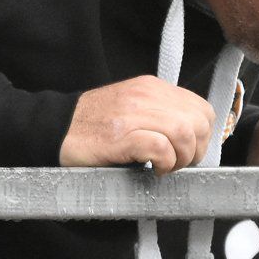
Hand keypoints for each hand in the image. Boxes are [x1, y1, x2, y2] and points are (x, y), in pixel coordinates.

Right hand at [60, 76, 213, 173]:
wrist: (56, 129)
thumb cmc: (94, 126)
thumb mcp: (134, 110)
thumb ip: (162, 115)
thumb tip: (192, 138)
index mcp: (152, 88)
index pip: (202, 110)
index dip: (202, 137)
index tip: (187, 152)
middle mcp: (146, 96)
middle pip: (198, 122)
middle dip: (196, 150)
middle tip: (177, 164)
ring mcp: (133, 114)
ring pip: (184, 132)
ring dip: (181, 158)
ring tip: (165, 168)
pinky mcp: (121, 135)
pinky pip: (161, 148)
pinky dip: (164, 163)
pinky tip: (152, 170)